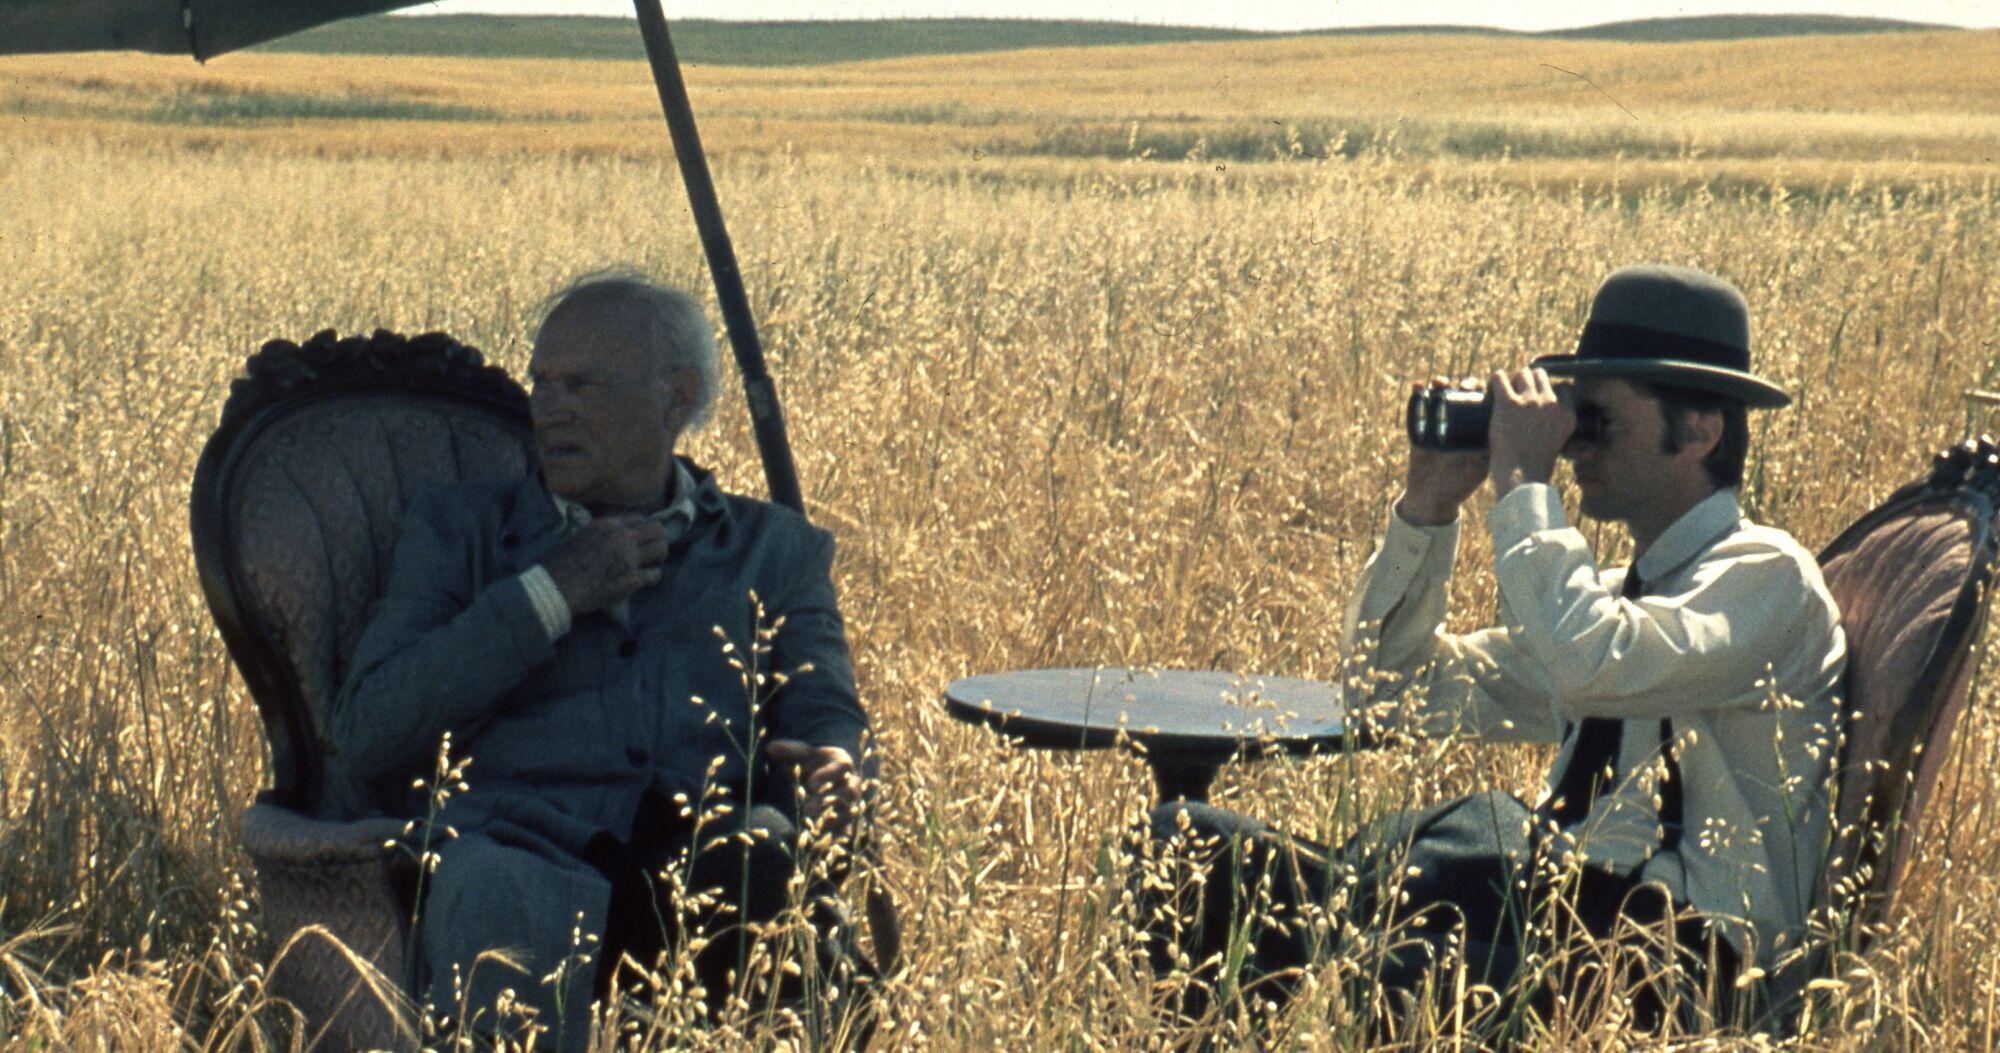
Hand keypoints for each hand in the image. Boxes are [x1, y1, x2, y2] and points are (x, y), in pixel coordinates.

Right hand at [540, 516, 670, 616]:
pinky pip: (656, 574)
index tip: (641, 538)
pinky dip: (652, 577)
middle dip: (658, 539)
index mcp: (608, 524)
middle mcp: (621, 537)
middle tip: (651, 551)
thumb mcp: (582, 535)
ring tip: (650, 564)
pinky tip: (644, 580)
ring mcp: (629, 558)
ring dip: (658, 557)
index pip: (639, 518)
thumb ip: (603, 533)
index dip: (642, 529)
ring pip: (662, 549)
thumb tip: (617, 535)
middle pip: (658, 530)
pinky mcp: (632, 580)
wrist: (555, 587)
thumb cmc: (562, 563)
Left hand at [765, 739, 861, 833]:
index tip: (811, 784)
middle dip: (827, 800)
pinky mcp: (848, 817)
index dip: (827, 776)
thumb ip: (790, 751)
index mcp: (842, 763)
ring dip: (835, 819)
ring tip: (816, 828)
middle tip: (807, 810)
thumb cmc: (814, 761)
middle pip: (846, 791)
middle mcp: (852, 782)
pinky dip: (841, 834)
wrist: (828, 774)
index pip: (839, 768)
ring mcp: (852, 800)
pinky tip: (829, 841)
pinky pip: (849, 826)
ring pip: (850, 810)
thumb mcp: (803, 754)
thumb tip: (771, 748)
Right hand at [1397, 378, 1489, 525]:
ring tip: (1438, 382)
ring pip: (1443, 396)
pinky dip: (1418, 393)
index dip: (1484, 392)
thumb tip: (1501, 436)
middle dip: (1464, 385)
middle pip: (1465, 395)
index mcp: (1477, 429)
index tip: (1483, 388)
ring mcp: (1440, 423)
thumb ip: (1487, 455)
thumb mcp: (1478, 469)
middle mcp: (1461, 422)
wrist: (1431, 497)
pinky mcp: (1421, 426)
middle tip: (1463, 386)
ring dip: (1441, 384)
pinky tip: (1417, 386)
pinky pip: (1419, 405)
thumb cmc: (1459, 485)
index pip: (1484, 404)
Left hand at [1487, 367, 1573, 497]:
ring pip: (1521, 374)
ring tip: (1502, 393)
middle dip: (1528, 381)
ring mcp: (1529, 402)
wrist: (1520, 479)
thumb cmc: (1535, 469)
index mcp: (1568, 415)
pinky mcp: (1508, 403)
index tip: (1537, 398)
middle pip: (1540, 375)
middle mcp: (1551, 404)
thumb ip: (1565, 437)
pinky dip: (1493, 381)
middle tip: (1516, 395)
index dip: (1548, 390)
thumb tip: (1588, 449)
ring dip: (1511, 380)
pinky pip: (1499, 377)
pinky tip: (1490, 389)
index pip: (1563, 387)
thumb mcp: (1559, 447)